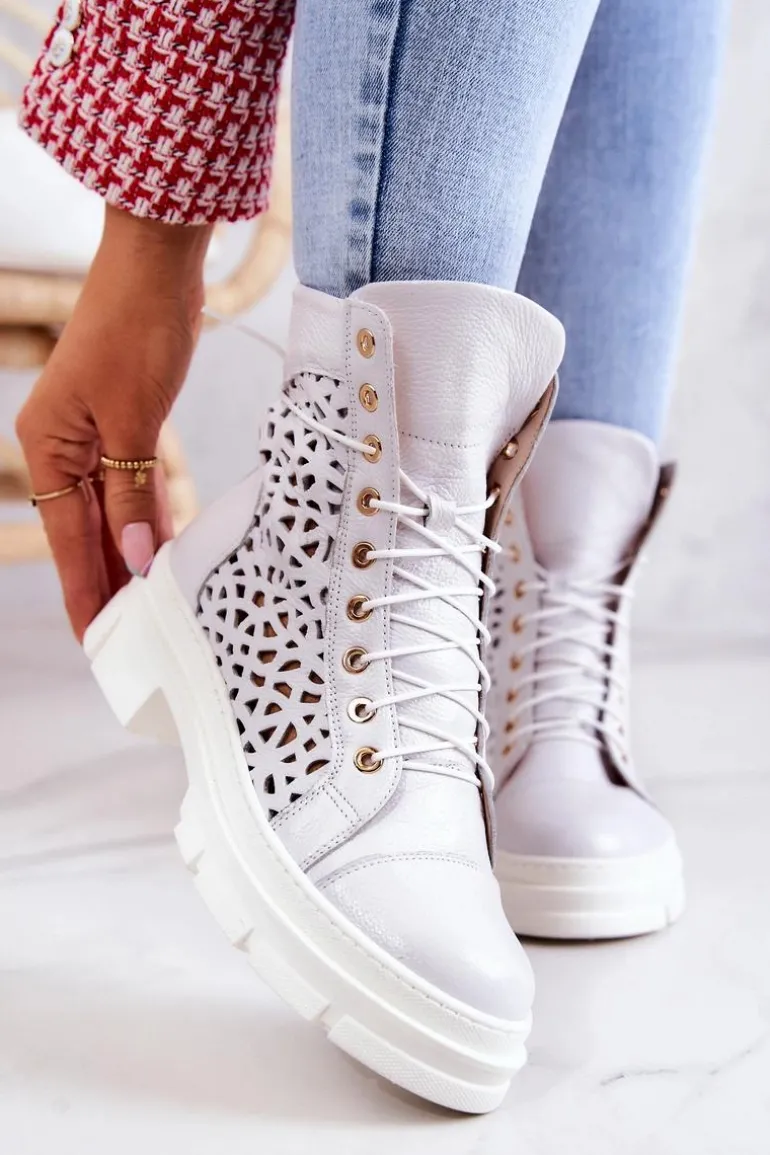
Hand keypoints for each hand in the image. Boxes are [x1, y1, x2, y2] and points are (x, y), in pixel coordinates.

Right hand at [16, 206, 212, 639]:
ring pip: (111, 512)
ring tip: (148, 605)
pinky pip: (133, 486)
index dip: (87, 590)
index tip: (98, 639)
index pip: (68, 539)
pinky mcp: (125, 425)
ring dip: (129, 554)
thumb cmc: (135, 330)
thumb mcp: (133, 423)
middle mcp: (64, 447)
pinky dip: (146, 518)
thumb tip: (133, 558)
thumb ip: (131, 494)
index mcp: (48, 447)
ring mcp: (95, 436)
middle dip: (107, 581)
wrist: (157, 267)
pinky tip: (161, 550)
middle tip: (130, 636)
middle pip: (85, 531)